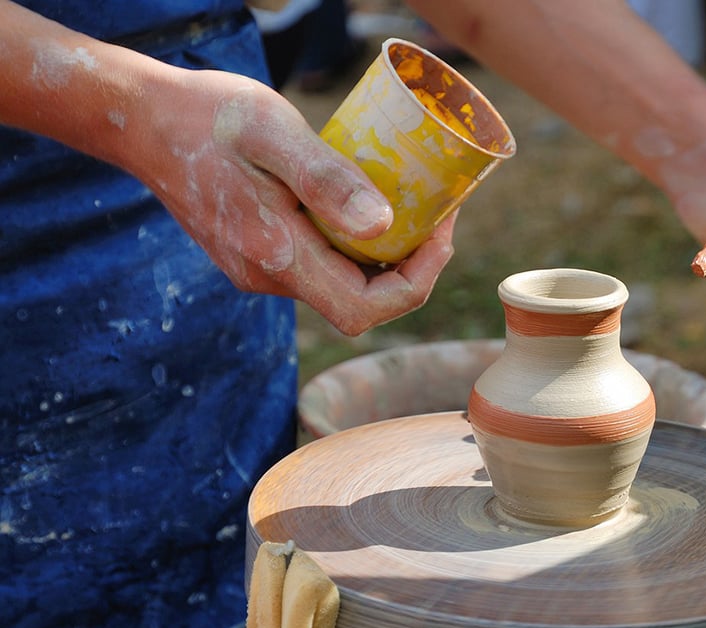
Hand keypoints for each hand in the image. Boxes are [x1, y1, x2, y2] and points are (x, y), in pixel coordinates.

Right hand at [126, 68, 452, 335]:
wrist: (141, 120)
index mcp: (276, 255)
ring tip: (409, 202)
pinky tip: (360, 203)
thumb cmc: (207, 117)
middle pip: (360, 302)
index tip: (441, 231)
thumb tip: (382, 224)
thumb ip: (326, 181)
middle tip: (436, 214)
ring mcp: (258, 269)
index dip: (417, 281)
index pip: (366, 308)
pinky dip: (352, 244)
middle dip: (410, 266)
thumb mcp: (272, 134)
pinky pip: (318, 265)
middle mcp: (267, 276)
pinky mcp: (255, 254)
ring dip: (382, 255)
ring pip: (340, 284)